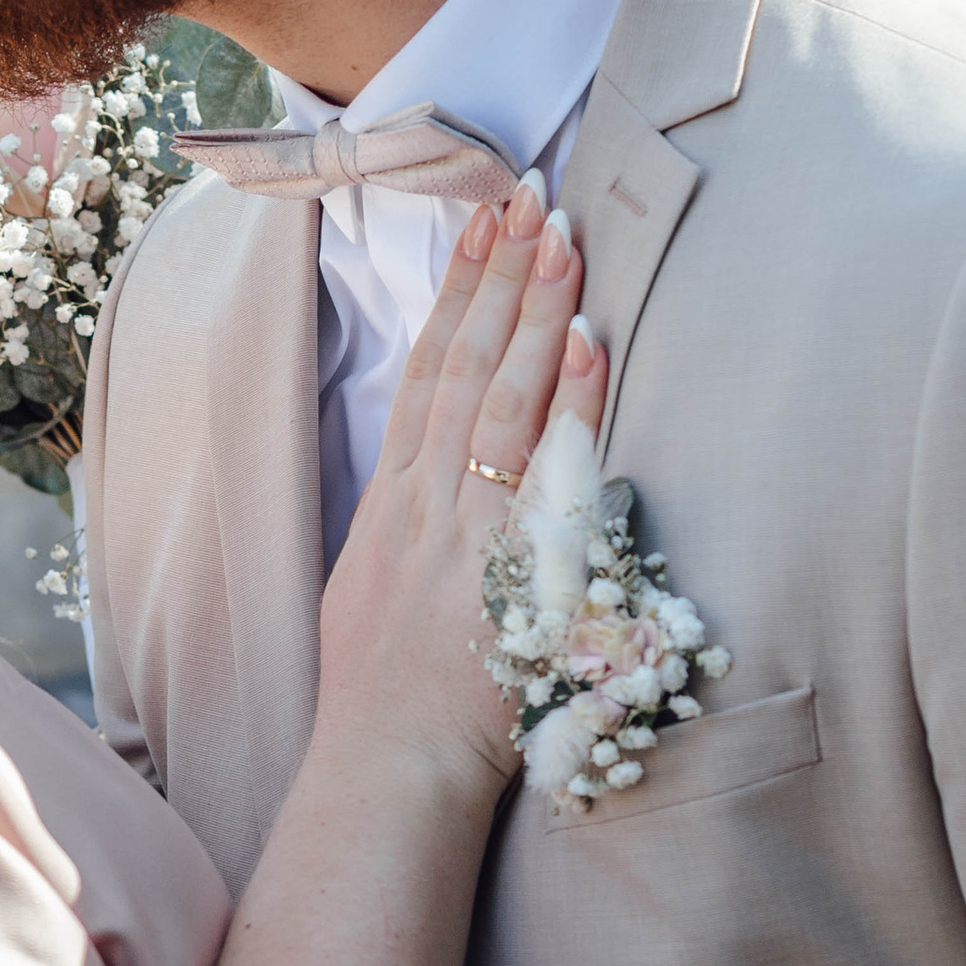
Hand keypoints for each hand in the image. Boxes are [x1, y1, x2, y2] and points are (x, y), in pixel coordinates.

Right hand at [317, 175, 605, 796]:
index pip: (426, 372)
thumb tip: (444, 491)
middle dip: (497, 275)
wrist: (386, 770)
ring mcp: (462, 528)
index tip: (481, 225)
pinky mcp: (505, 566)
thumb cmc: (389, 706)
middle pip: (461, 364)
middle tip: (529, 195)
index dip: (456, 294)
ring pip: (496, 396)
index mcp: (392, 504)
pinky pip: (539, 465)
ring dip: (532, 311)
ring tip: (560, 237)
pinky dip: (564, 401)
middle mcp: (423, 501)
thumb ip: (415, 534)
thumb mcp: (377, 597)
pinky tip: (587, 342)